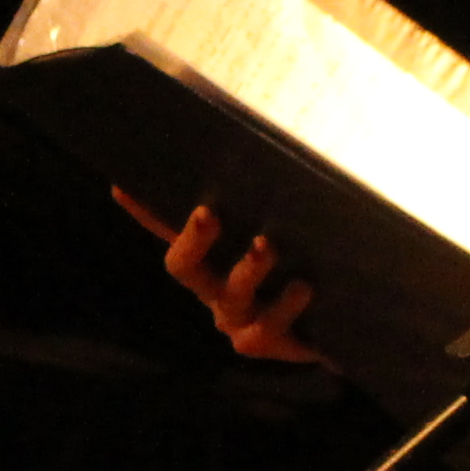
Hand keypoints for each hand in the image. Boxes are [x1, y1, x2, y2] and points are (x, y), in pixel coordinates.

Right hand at [114, 191, 329, 365]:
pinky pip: (264, 331)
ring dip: (246, 270)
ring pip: (230, 296)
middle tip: (207, 213)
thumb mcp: (293, 214)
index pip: (169, 226)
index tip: (123, 184)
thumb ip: (274, 185)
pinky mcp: (266, 342)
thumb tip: (263, 128)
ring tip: (266, 246)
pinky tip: (303, 287)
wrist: (346, 315)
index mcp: (211, 251)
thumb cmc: (315, 250)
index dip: (144, 209)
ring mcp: (236, 318)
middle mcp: (213, 285)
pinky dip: (283, 308)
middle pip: (183, 266)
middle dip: (192, 239)